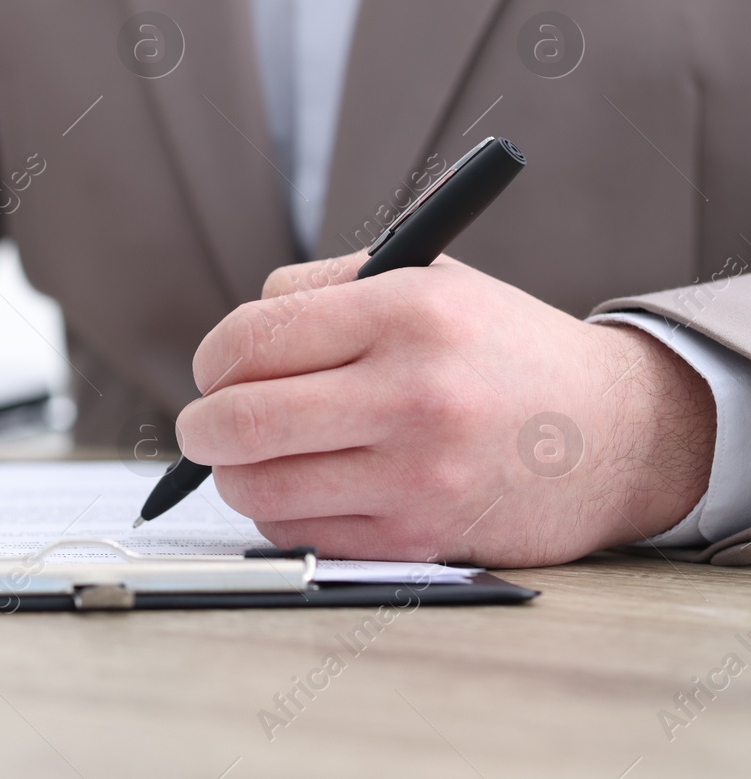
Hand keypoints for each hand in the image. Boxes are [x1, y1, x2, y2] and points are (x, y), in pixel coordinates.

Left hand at [175, 252, 716, 565]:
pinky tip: (307, 487)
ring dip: (236, 474)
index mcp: (406, 311)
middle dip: (201, 425)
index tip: (215, 369)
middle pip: (238, 421)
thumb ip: (320, 292)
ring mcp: (417, 474)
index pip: (250, 338)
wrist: (618, 433)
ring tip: (255, 455)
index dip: (211, 359)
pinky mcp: (420, 538)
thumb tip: (229, 346)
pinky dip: (281, 513)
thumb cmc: (498, 350)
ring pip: (257, 487)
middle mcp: (412, 394)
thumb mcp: (425, 280)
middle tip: (206, 422)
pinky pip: (299, 535)